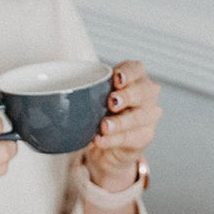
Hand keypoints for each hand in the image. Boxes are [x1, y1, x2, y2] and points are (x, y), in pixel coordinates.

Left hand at [84, 60, 160, 191]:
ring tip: (104, 126)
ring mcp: (149, 116)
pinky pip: (130, 138)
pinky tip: (101, 140)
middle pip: (144, 91)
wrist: (110, 145)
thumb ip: (89, 92)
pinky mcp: (144, 137)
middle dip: (127, 96)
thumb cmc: (104, 112)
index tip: (116, 78)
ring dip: (120, 122)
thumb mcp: (95, 98)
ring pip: (138, 117)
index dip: (128, 73)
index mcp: (136, 78)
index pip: (137, 69)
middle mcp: (147, 95)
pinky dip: (114, 141)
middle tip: (111, 101)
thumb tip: (63, 95)